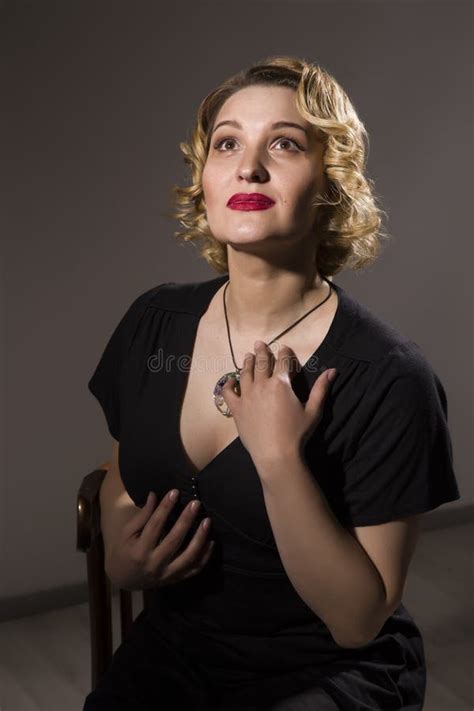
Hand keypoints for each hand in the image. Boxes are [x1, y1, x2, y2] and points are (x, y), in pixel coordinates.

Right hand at [106, 490, 213, 590]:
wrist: (126, 579)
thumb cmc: (125, 550)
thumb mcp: (127, 532)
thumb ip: (143, 516)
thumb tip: (154, 495)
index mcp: (139, 551)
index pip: (154, 526)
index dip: (165, 508)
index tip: (175, 492)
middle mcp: (154, 564)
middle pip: (173, 541)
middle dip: (186, 521)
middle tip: (196, 504)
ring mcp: (167, 574)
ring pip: (188, 558)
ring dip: (200, 539)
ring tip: (207, 521)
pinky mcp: (176, 579)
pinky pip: (194, 569)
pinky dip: (205, 556)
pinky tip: (211, 541)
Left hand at [221, 340, 336, 466]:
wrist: (276, 454)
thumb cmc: (297, 433)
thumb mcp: (314, 411)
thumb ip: (321, 389)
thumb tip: (332, 370)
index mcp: (281, 383)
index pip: (283, 361)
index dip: (285, 352)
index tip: (284, 347)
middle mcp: (262, 385)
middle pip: (262, 363)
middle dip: (262, 352)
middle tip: (260, 343)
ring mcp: (247, 396)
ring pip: (245, 373)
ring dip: (247, 363)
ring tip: (248, 356)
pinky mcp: (237, 409)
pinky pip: (229, 393)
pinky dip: (229, 384)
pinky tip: (230, 381)